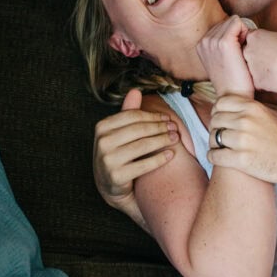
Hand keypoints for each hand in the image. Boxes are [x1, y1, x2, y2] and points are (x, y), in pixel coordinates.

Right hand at [93, 88, 177, 215]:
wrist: (111, 186)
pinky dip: (160, 159)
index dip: (152, 116)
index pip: (132, 116)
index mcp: (101, 127)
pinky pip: (144, 165)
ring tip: (174, 138)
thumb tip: (135, 90)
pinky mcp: (116, 177)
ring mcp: (108, 160)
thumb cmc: (118, 154)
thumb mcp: (120, 133)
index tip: (167, 118)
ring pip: (143, 145)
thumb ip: (128, 113)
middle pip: (139, 129)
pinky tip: (171, 154)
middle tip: (174, 128)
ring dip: (163, 140)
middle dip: (160, 127)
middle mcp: (102, 143)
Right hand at [196, 16, 254, 97]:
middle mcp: (204, 41)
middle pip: (228, 22)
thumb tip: (235, 32)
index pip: (222, 26)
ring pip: (234, 21)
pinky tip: (244, 50)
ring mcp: (212, 41)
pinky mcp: (224, 42)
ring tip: (241, 54)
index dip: (233, 37)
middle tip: (239, 55)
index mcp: (201, 45)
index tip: (234, 55)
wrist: (234, 97)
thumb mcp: (220, 61)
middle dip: (237, 34)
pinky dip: (246, 33)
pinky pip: (239, 23)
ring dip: (242, 34)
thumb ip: (221, 45)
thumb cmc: (233, 81)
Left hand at [207, 94, 276, 180]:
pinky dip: (214, 156)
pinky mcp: (240, 160)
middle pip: (215, 120)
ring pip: (213, 137)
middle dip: (215, 127)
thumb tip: (250, 95)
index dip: (218, 111)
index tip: (221, 118)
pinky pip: (214, 155)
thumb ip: (262, 102)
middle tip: (221, 134)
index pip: (220, 103)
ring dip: (214, 143)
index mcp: (252, 107)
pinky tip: (220, 157)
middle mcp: (245, 121)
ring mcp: (242, 141)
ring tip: (221, 146)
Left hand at [243, 28, 276, 93]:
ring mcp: (250, 67)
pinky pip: (259, 82)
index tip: (270, 45)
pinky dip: (266, 82)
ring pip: (253, 68)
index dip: (261, 41)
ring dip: (261, 69)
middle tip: (273, 58)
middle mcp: (249, 51)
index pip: (252, 37)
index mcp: (256, 36)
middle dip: (258, 55)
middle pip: (249, 52)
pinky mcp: (255, 82)